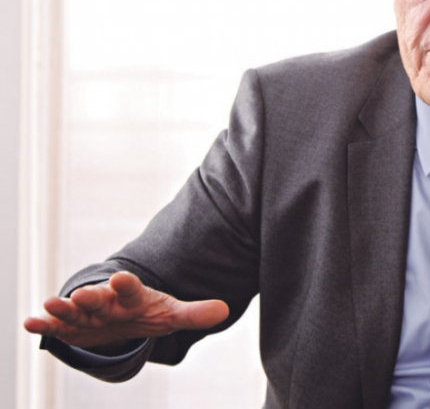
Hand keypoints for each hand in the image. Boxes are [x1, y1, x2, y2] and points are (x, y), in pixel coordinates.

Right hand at [23, 271, 228, 349]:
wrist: (123, 314)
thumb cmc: (148, 312)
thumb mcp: (171, 314)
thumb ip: (194, 313)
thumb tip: (225, 310)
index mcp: (133, 296)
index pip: (132, 289)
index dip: (127, 284)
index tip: (121, 276)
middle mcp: (108, 302)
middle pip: (100, 299)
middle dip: (91, 297)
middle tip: (82, 293)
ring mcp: (89, 314)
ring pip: (75, 311)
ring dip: (64, 309)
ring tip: (49, 305)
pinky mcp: (73, 327)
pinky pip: (58, 327)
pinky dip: (45, 326)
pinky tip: (30, 324)